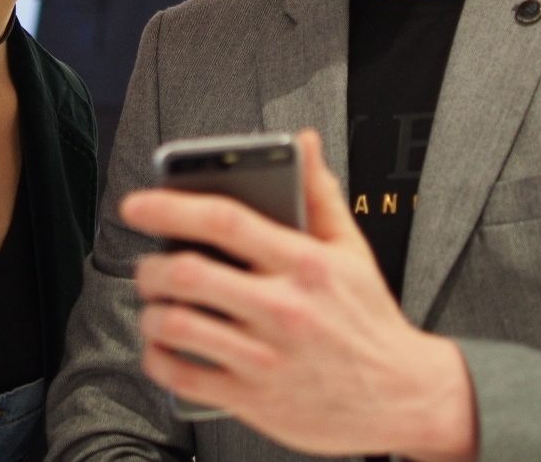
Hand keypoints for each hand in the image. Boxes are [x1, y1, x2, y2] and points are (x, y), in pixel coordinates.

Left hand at [122, 129, 476, 459]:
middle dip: (150, 266)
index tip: (137, 204)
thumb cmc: (369, 320)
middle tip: (146, 265)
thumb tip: (302, 141)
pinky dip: (157, 359)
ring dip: (151, 312)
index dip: (171, 206)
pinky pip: (183, 377)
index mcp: (304, 263)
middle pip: (189, 274)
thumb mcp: (352, 250)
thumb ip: (320, 192)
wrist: (404, 396)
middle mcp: (283, 309)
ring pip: (178, 326)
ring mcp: (265, 357)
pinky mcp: (255, 399)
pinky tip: (162, 348)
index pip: (225, 220)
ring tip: (154, 306)